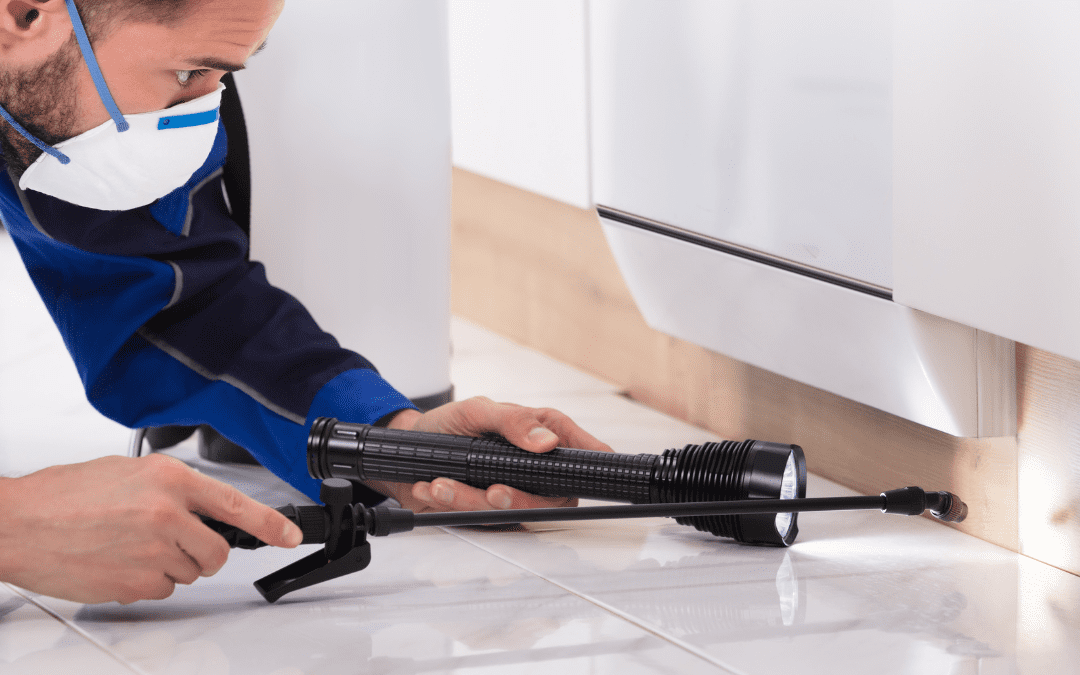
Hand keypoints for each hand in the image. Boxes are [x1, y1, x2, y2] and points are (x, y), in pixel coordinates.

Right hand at [0, 454, 301, 603]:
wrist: (17, 524)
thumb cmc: (64, 496)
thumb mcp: (129, 473)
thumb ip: (172, 489)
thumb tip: (202, 507)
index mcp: (170, 479)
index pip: (236, 504)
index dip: (270, 524)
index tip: (290, 535)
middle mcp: (168, 514)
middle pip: (216, 551)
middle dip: (202, 553)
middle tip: (171, 542)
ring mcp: (153, 551)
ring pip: (188, 572)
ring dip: (169, 565)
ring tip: (128, 545)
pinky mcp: (135, 582)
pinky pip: (162, 590)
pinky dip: (145, 581)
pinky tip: (117, 561)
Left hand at [366, 396, 612, 512]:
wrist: (408, 449)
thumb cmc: (448, 424)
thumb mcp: (477, 411)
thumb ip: (513, 421)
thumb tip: (547, 441)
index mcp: (545, 434)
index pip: (585, 453)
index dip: (592, 468)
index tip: (576, 477)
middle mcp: (535, 467)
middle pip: (552, 498)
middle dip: (518, 500)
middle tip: (492, 492)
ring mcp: (514, 492)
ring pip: (513, 513)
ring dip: (472, 501)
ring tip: (441, 484)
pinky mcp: (489, 512)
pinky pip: (482, 520)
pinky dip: (454, 506)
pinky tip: (433, 488)